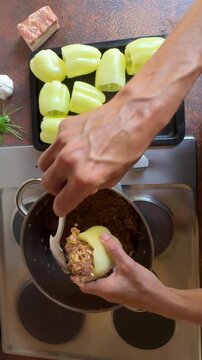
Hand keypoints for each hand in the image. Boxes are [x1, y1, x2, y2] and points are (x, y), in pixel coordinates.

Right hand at [37, 93, 153, 216]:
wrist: (131, 115)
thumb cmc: (130, 148)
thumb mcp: (114, 178)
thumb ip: (92, 187)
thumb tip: (80, 189)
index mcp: (84, 179)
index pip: (60, 204)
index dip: (63, 208)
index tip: (64, 205)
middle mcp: (68, 162)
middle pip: (46, 184)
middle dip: (56, 189)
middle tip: (66, 185)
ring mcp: (62, 143)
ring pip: (43, 165)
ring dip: (53, 170)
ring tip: (67, 166)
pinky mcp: (62, 128)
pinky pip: (53, 146)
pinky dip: (60, 151)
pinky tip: (76, 146)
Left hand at [79, 232, 168, 311]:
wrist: (158, 298)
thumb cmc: (141, 284)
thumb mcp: (127, 265)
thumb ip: (114, 250)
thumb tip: (102, 236)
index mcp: (103, 289)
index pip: (82, 285)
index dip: (76, 274)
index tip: (74, 261)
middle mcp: (106, 293)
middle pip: (90, 283)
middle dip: (85, 270)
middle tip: (84, 255)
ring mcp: (114, 294)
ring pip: (99, 282)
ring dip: (95, 271)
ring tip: (94, 256)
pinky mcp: (121, 292)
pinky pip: (108, 282)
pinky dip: (105, 273)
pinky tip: (110, 263)